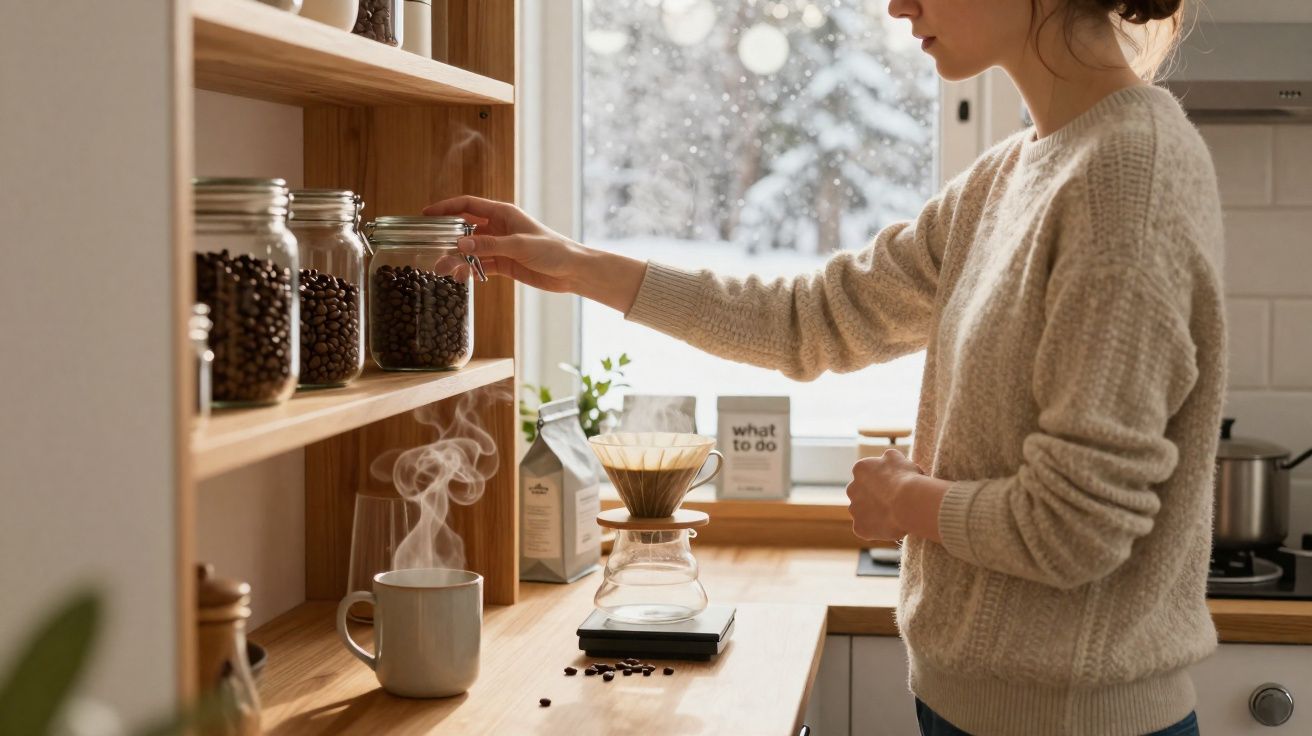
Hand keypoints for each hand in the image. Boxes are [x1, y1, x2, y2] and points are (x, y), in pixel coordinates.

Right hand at [422, 195, 647, 312]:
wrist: (572, 271)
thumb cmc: (552, 250)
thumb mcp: (519, 245)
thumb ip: (489, 246)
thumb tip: (460, 245)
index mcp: (502, 213)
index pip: (467, 206)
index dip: (446, 208)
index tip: (426, 214)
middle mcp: (498, 227)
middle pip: (465, 229)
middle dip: (448, 239)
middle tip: (432, 251)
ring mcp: (500, 246)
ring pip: (471, 250)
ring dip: (457, 259)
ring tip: (443, 270)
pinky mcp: (504, 263)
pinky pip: (480, 265)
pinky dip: (469, 271)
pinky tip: (460, 278)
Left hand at [846, 450, 947, 542]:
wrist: (908, 501)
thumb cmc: (906, 478)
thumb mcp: (899, 458)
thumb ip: (888, 458)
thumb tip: (887, 458)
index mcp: (860, 469)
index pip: (868, 475)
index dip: (882, 482)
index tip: (894, 487)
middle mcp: (852, 488)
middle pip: (862, 494)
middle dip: (874, 498)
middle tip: (894, 503)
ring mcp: (854, 509)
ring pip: (864, 513)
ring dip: (875, 514)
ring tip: (895, 516)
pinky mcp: (859, 528)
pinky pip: (867, 530)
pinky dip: (877, 530)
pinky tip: (891, 527)